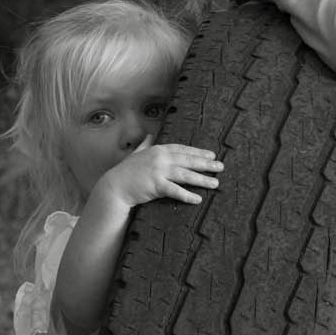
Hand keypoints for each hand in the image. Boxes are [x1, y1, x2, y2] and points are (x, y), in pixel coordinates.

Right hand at [96, 137, 222, 208]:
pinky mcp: (155, 186)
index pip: (183, 150)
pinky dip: (187, 195)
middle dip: (206, 164)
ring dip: (202, 179)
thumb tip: (150, 135)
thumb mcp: (136, 154)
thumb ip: (145, 144)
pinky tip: (198, 199)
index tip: (211, 155)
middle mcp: (160, 158)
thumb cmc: (126, 171)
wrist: (114, 186)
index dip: (198, 152)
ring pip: (185, 175)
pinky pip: (175, 190)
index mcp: (158, 150)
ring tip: (215, 183)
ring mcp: (158, 172)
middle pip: (188, 160)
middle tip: (220, 167)